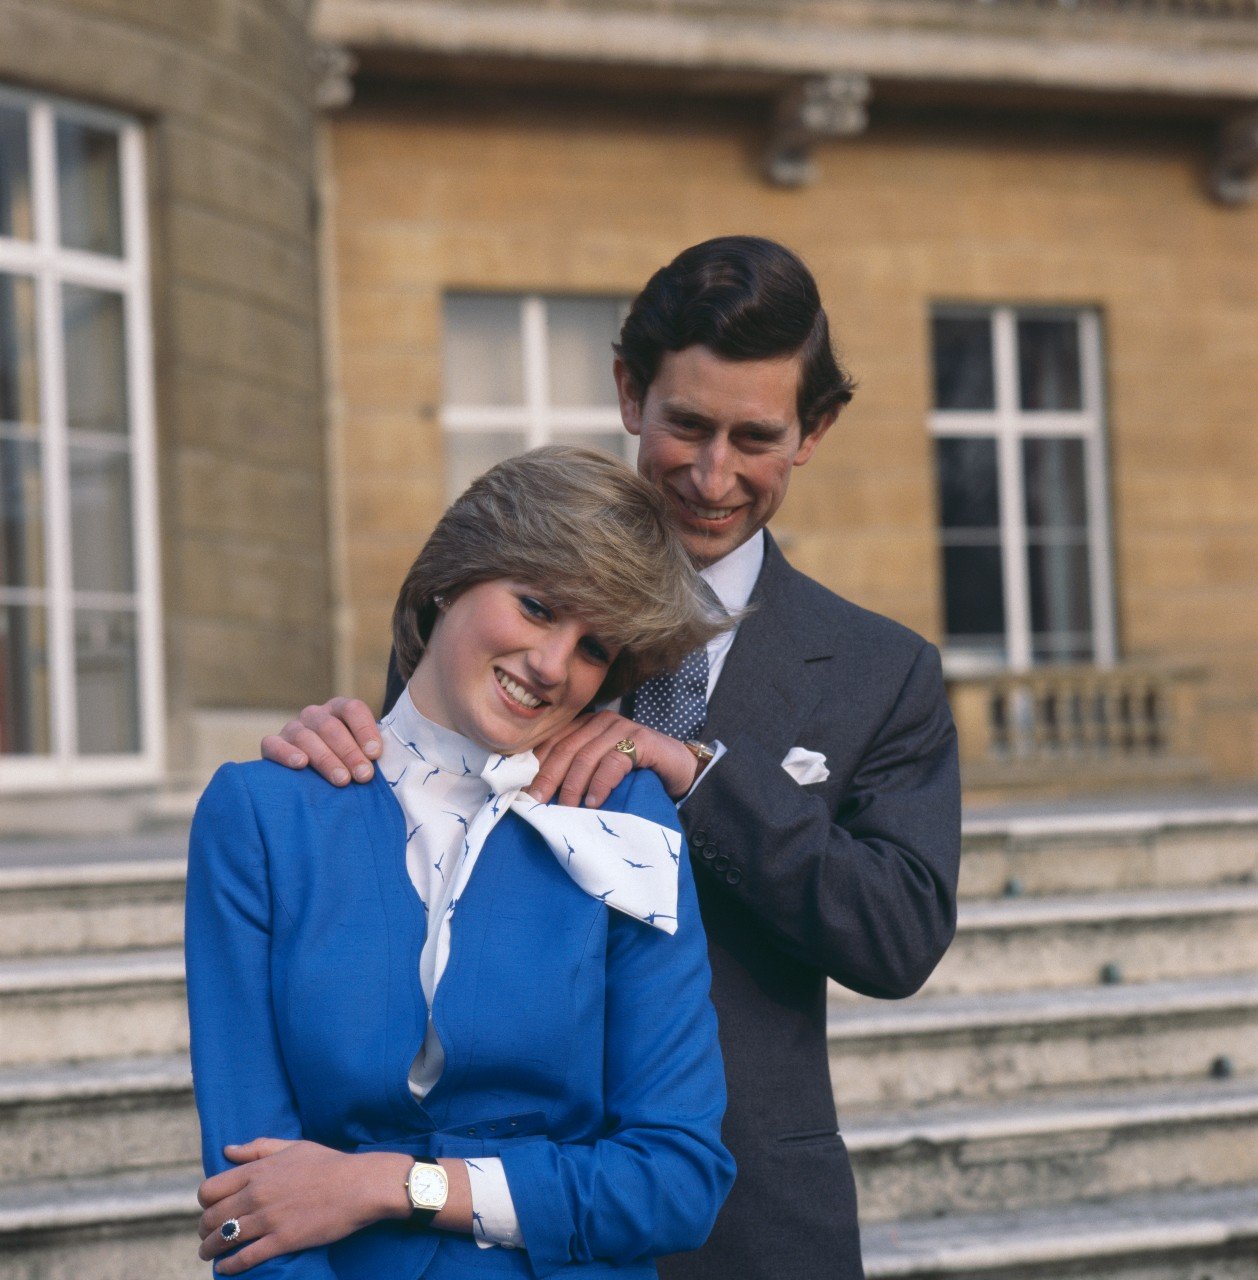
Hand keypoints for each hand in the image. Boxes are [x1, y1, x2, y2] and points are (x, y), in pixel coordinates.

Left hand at [197, 1138, 409, 1272]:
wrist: (359, 1185)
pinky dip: (229, 1267)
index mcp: (258, 1171)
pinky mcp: (282, 1241)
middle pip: (211, 1218)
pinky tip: (225, 1269)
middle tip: (208, 1236)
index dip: (205, 1203)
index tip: (210, 1209)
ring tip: (211, 1255)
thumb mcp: (293, 1147)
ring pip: (222, 1240)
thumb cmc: (329, 1163)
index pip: (210, 1190)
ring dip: (210, 1250)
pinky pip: (244, 1258)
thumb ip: (258, 1148)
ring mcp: (268, 1219)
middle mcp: (257, 1194)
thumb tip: (228, 1150)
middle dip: (204, 1230)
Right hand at [260, 697, 381, 785]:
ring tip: (342, 780)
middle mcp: (315, 715)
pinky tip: (300, 764)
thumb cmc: (348, 763)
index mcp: (340, 709)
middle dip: (350, 752)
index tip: (375, 754)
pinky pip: (273, 745)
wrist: (313, 776)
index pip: (353, 709)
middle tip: (364, 776)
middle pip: (331, 727)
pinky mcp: (272, 745)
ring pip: (306, 737)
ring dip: (326, 759)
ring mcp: (293, 728)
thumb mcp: (363, 752)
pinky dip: (286, 753)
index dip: (365, 729)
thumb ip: (371, 752)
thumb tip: (384, 761)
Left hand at [528, 711, 699, 806]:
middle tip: (537, 802)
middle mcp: (601, 721)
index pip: (553, 742)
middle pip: (565, 749)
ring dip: (572, 786)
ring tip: (565, 809)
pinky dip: (600, 784)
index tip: (523, 791)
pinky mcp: (641, 740)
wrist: (680, 769)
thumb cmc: (636, 773)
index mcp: (586, 725)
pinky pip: (613, 762)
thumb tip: (541, 795)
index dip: (536, 766)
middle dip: (548, 777)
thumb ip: (577, 773)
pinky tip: (594, 802)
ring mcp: (622, 728)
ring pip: (586, 756)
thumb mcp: (600, 771)